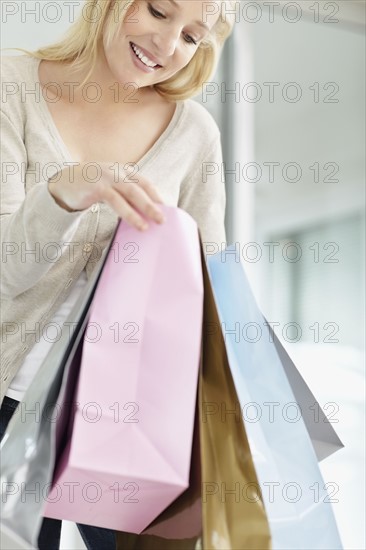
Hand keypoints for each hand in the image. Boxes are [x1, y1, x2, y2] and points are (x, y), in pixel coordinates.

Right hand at [48, 162, 164, 230]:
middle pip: (140, 188)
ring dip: (144, 209)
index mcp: (122, 170)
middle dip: (154, 203)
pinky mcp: (97, 187)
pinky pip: (116, 201)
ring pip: (131, 194)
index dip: (156, 195)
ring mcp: (107, 177)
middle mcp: (117, 171)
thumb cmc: (88, 186)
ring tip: (152, 224)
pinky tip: (137, 223)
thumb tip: (144, 212)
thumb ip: (124, 194)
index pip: (144, 182)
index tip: (168, 209)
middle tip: (165, 218)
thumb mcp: (109, 185)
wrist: (61, 182)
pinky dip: (128, 213)